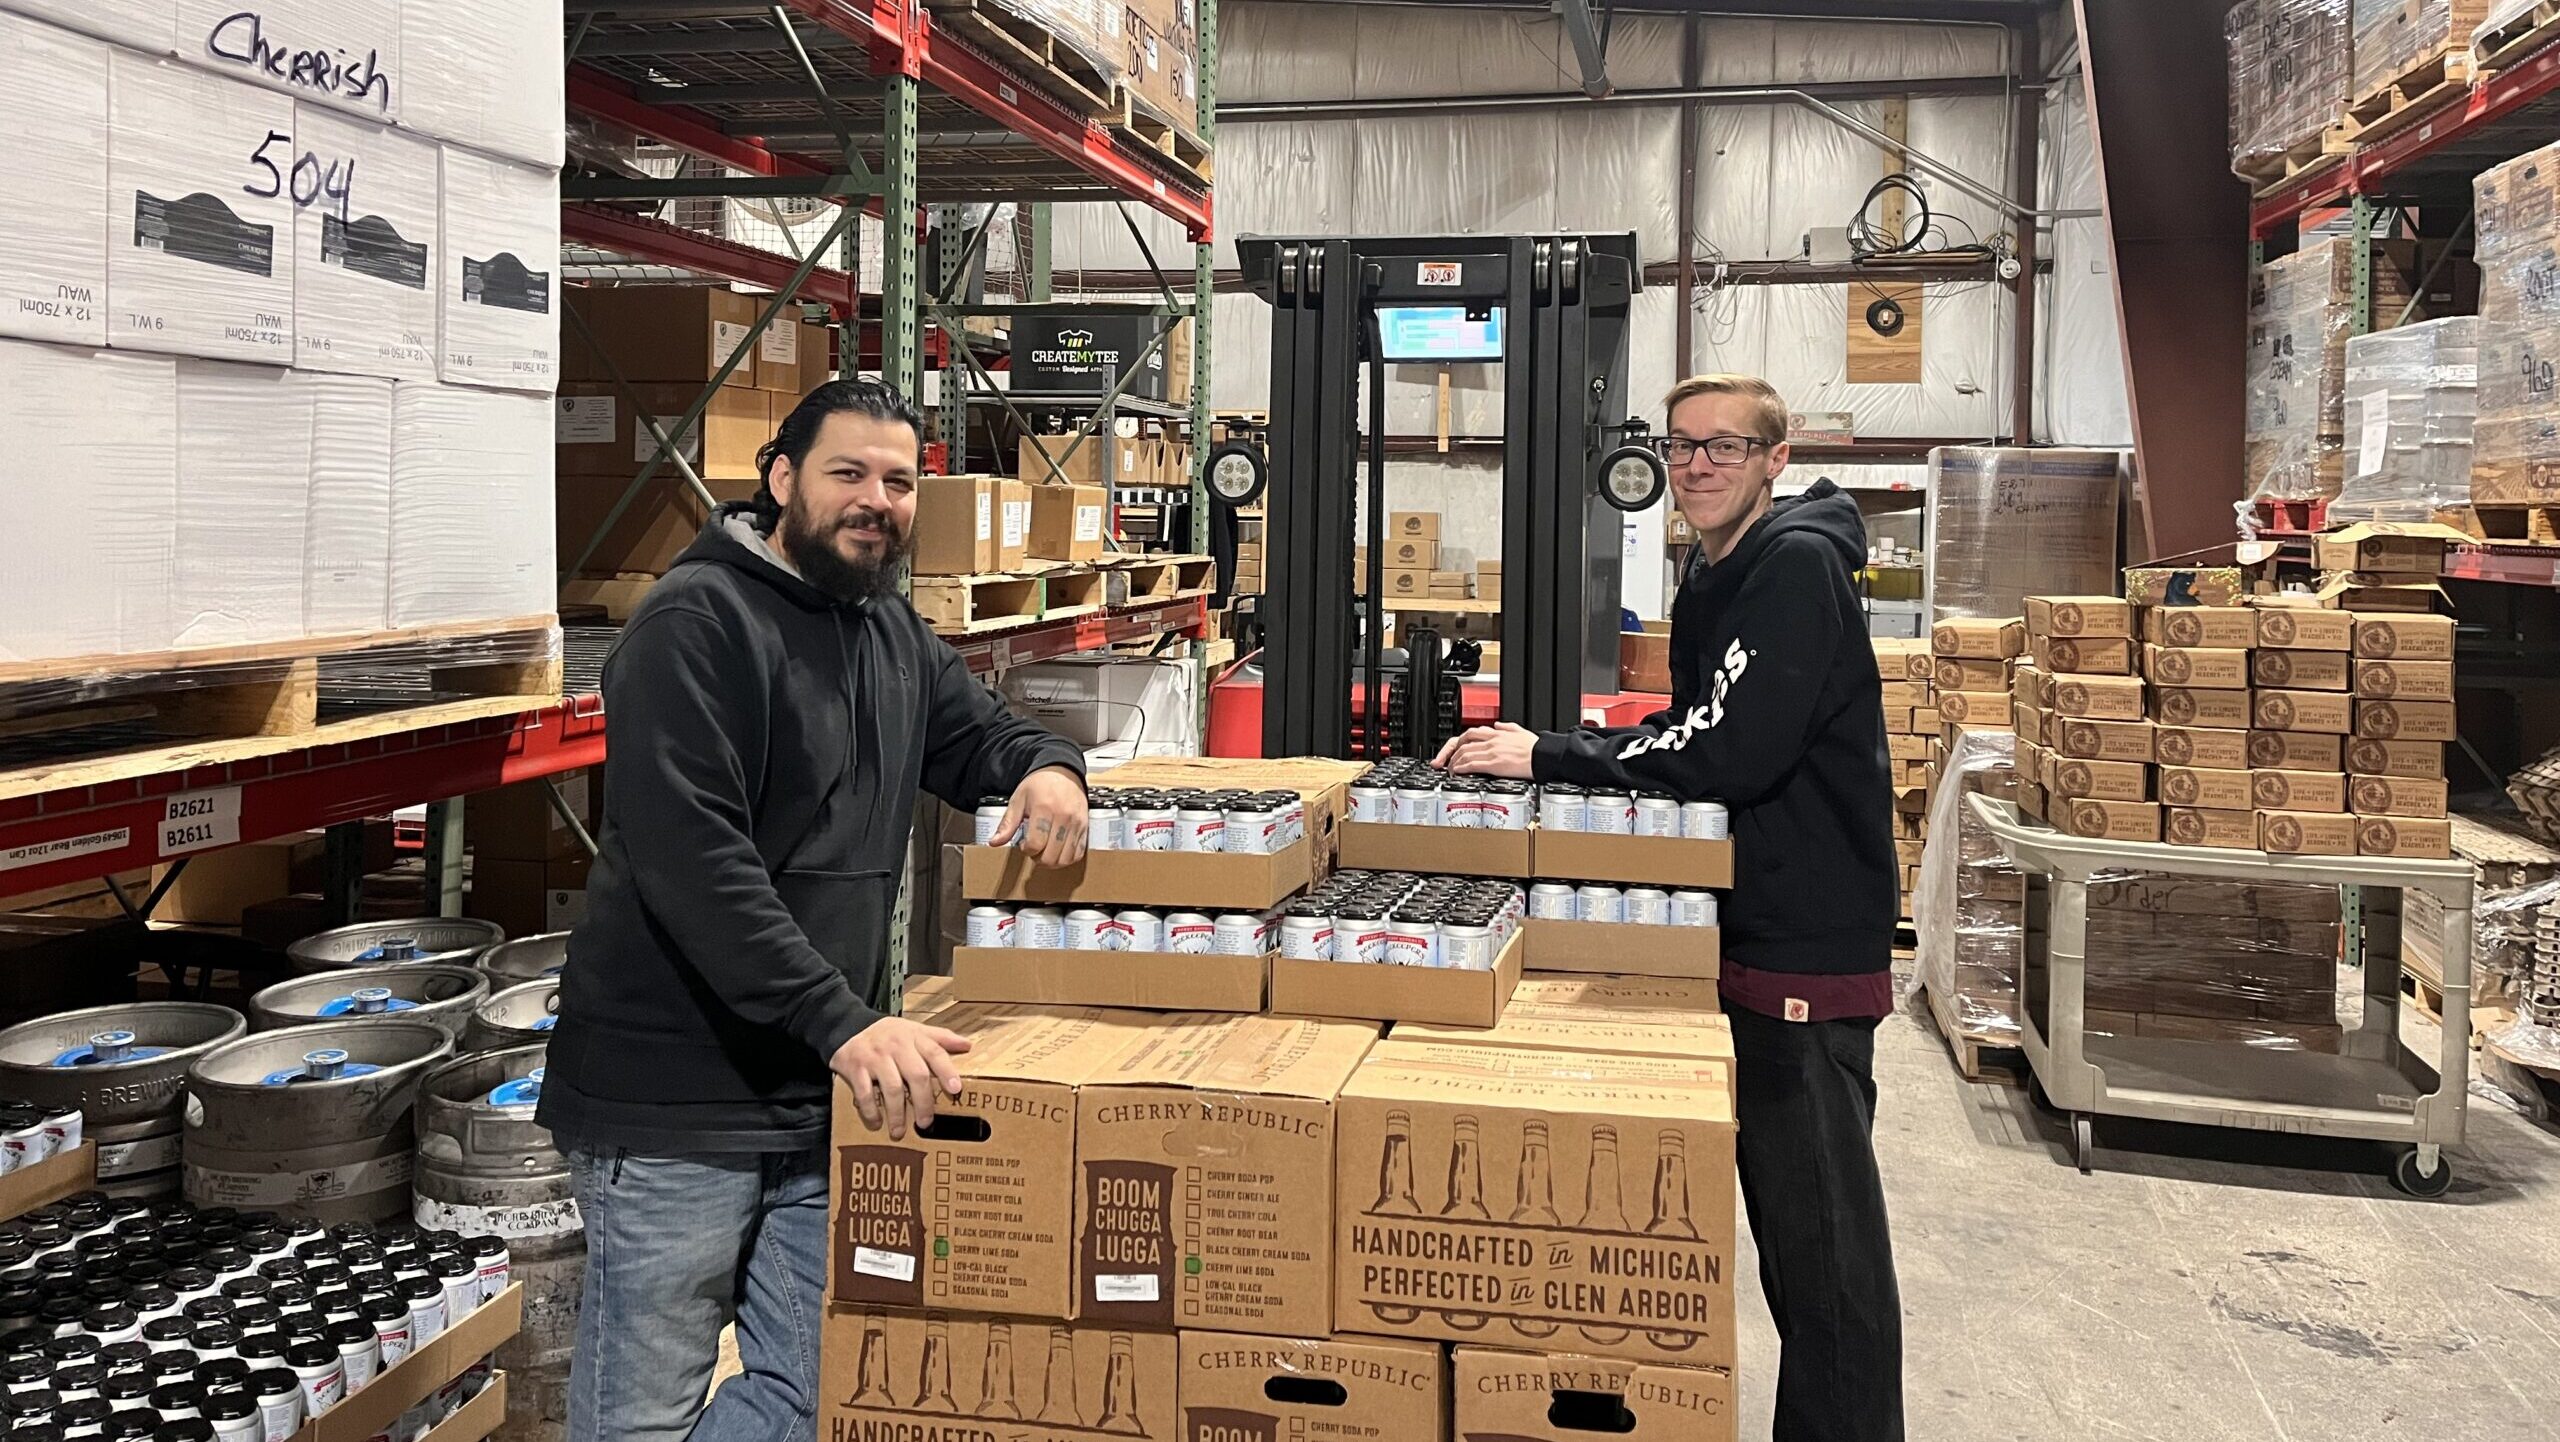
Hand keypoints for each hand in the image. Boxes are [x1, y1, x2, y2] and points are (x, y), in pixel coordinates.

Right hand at [831, 1016, 972, 1139]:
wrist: (848, 1028)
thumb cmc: (889, 1035)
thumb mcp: (915, 1030)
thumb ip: (941, 1038)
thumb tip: (968, 1045)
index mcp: (913, 1037)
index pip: (935, 1053)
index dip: (947, 1071)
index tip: (956, 1089)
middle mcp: (896, 1046)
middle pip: (916, 1075)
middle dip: (924, 1102)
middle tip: (926, 1122)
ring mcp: (875, 1057)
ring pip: (892, 1088)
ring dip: (897, 1113)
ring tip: (900, 1131)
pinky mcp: (855, 1067)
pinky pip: (864, 1093)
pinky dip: (871, 1111)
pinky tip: (876, 1122)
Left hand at [994, 765, 1088, 866]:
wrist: (1063, 772)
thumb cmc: (1040, 785)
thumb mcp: (1019, 800)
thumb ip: (1008, 823)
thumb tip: (995, 841)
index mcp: (1044, 809)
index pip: (1035, 844)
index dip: (1026, 850)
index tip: (1024, 844)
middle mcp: (1063, 817)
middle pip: (1051, 856)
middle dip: (1038, 858)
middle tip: (1034, 850)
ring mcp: (1076, 824)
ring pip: (1065, 858)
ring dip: (1053, 862)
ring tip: (1046, 852)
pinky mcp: (1085, 827)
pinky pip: (1078, 853)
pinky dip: (1067, 858)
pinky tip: (1058, 851)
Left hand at [1436, 722, 1538, 778]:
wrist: (1543, 756)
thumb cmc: (1535, 747)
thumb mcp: (1520, 731)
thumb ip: (1507, 727)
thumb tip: (1498, 725)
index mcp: (1497, 733)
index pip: (1470, 733)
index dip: (1458, 742)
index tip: (1453, 749)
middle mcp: (1491, 741)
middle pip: (1462, 743)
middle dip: (1451, 753)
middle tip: (1446, 762)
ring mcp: (1491, 752)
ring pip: (1464, 754)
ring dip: (1453, 762)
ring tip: (1450, 770)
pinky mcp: (1494, 764)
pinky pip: (1471, 764)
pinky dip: (1461, 768)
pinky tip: (1457, 772)